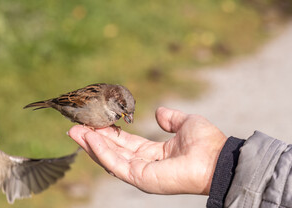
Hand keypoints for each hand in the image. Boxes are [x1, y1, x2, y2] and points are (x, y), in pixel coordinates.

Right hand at [68, 107, 226, 194]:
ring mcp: (142, 173)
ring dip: (92, 144)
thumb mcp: (185, 122)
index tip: (93, 122)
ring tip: (75, 131)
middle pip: (113, 151)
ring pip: (110, 158)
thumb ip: (170, 119)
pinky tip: (90, 138)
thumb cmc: (206, 142)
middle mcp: (145, 164)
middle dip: (93, 138)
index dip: (109, 133)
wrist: (217, 157)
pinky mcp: (141, 178)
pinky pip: (116, 164)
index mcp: (154, 152)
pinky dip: (102, 152)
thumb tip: (158, 113)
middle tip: (74, 126)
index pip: (125, 143)